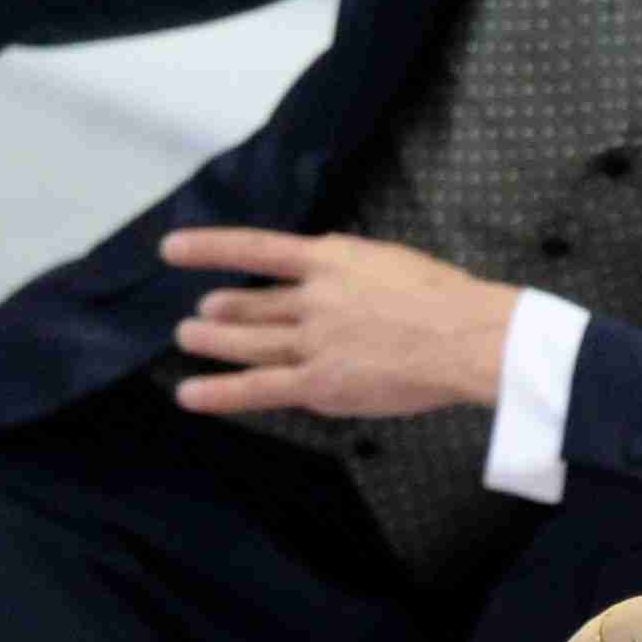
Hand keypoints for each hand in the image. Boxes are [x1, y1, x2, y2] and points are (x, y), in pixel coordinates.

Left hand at [161, 228, 515, 416]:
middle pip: (254, 303)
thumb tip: (340, 273)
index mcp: (332, 258)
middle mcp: (312, 297)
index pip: (257, 248)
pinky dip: (220, 392)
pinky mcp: (320, 383)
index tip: (175, 249)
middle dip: (224, 308)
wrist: (466, 336)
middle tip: (202, 310)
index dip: (210, 247)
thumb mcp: (393, 262)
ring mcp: (313, 341)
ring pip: (248, 342)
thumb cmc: (449, 300)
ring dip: (213, 340)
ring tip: (188, 337)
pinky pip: (259, 388)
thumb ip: (357, 270)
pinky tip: (189, 394)